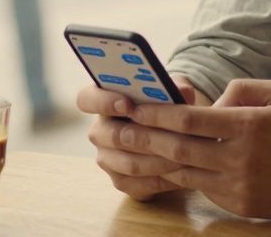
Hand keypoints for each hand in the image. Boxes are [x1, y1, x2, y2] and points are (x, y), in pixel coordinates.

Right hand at [78, 75, 199, 200]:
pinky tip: (182, 173)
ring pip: (127, 163)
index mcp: (103, 101)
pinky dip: (161, 179)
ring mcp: (107, 158)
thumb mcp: (173, 90)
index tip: (127, 104)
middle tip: (166, 135)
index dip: (102, 101)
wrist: (173, 135)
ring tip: (183, 156)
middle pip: (107, 136)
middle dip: (139, 136)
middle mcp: (100, 131)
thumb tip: (183, 91)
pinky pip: (138, 184)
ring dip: (157, 160)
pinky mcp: (121, 181)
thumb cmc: (167, 105)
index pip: (86, 99)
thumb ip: (176, 86)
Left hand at [125, 79, 270, 218]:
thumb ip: (238, 90)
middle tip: (115, 130)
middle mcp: (240, 159)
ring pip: (185, 174)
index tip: (132, 106)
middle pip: (178, 149)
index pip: (188, 119)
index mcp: (247, 126)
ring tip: (129, 150)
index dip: (155, 113)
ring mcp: (240, 187)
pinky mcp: (243, 207)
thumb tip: (205, 103)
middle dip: (142, 138)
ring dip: (155, 162)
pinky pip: (203, 190)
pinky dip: (183, 177)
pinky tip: (165, 167)